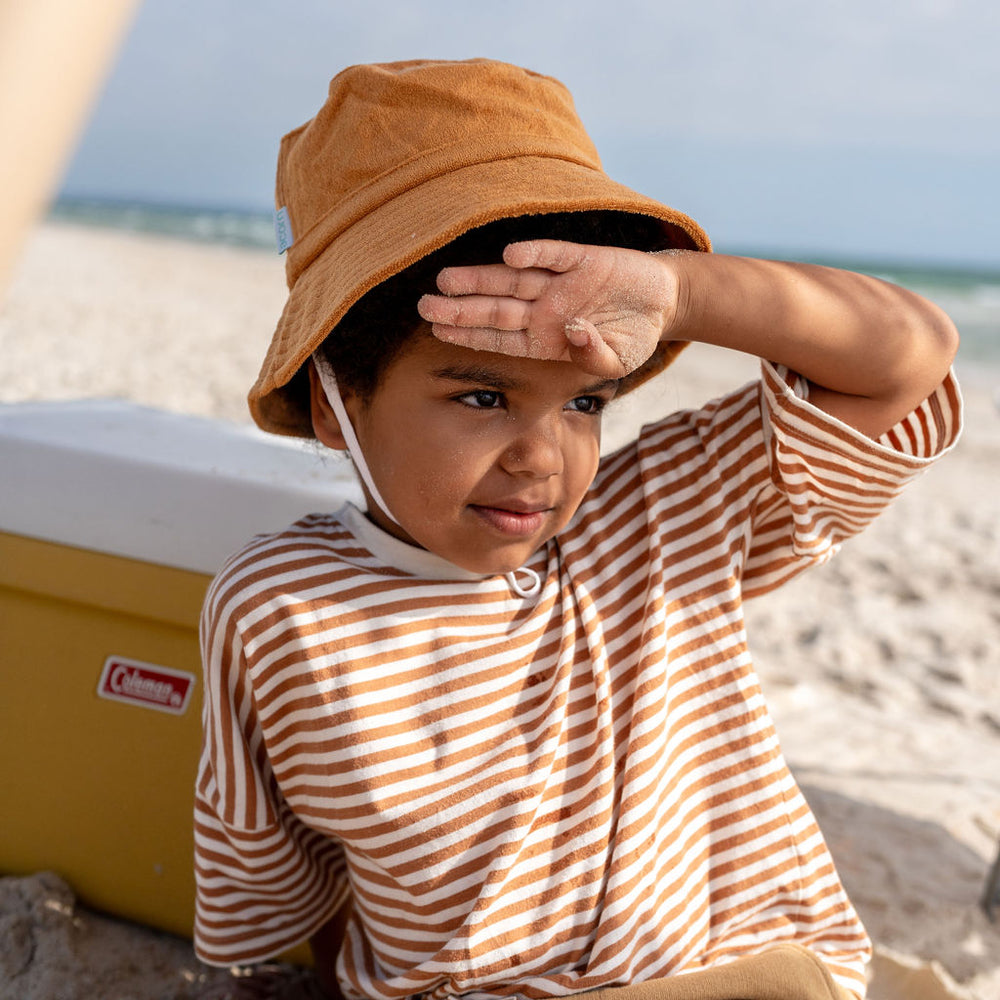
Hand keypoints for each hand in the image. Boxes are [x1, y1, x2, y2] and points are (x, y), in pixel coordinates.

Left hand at [416, 240, 682, 378]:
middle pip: (496, 309)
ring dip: (481, 279)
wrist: (664, 303)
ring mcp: (561, 282)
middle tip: (423, 307)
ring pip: (513, 280)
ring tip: (446, 280)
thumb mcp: (616, 360)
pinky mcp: (584, 258)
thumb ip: (593, 356)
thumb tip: (574, 332)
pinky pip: (554, 254)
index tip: (438, 332)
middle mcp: (545, 308)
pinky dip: (534, 253)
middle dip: (460, 309)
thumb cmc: (632, 335)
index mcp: (546, 338)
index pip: (499, 338)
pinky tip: (509, 255)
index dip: (469, 335)